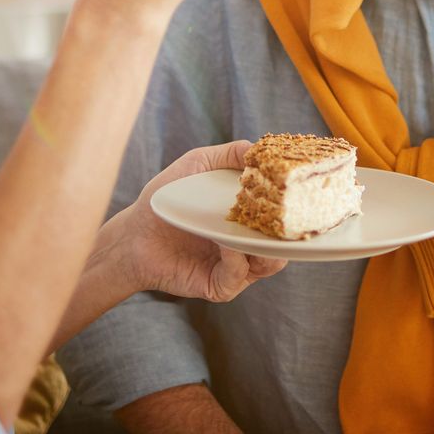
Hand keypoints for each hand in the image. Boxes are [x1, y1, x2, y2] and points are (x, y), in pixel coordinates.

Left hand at [111, 141, 286, 301]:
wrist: (134, 234)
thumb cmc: (166, 199)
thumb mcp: (197, 164)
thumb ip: (228, 154)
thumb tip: (259, 148)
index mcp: (250, 216)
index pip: (284, 213)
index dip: (295, 203)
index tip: (299, 187)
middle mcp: (249, 243)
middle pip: (285, 241)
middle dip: (290, 229)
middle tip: (288, 211)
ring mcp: (237, 266)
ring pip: (270, 263)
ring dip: (266, 245)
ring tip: (252, 226)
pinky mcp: (220, 285)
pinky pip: (239, 274)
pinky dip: (237, 259)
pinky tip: (226, 242)